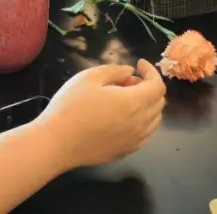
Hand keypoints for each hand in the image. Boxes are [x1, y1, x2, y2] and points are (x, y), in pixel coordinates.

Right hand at [35, 60, 165, 171]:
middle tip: (126, 80)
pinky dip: (141, 121)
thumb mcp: (89, 77)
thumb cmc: (71, 106)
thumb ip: (114, 70)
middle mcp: (140, 124)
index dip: (151, 71)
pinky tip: (121, 118)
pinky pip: (144, 134)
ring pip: (154, 120)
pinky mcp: (126, 152)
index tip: (138, 64)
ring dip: (147, 105)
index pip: (157, 85)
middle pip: (159, 102)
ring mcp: (135, 141)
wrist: (57, 142)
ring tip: (124, 98)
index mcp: (133, 103)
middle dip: (148, 86)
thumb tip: (130, 72)